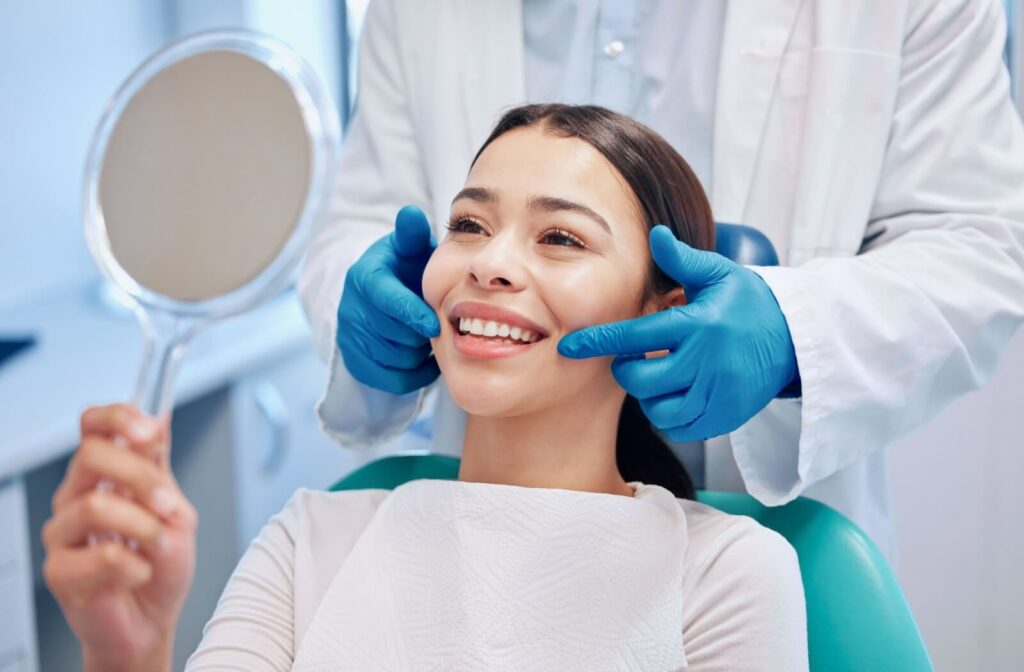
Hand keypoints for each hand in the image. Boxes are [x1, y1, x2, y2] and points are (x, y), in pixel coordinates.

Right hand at [43, 404, 196, 671]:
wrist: (151, 620)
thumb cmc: (160, 564)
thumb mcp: (174, 510)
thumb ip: (160, 469)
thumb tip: (159, 417)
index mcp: (104, 475)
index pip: (93, 426)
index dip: (117, 417)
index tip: (149, 431)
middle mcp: (77, 496)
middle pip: (90, 455)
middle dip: (140, 476)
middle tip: (168, 505)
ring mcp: (63, 533)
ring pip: (96, 506)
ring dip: (143, 527)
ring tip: (158, 546)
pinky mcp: (59, 571)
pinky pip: (102, 557)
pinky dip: (137, 566)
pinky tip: (140, 574)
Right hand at [337, 205, 441, 394]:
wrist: (381, 294)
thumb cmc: (405, 268)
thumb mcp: (409, 248)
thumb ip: (412, 234)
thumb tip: (411, 213)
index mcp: (364, 277)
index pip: (386, 301)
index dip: (412, 314)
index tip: (434, 324)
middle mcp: (350, 308)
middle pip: (394, 335)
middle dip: (421, 334)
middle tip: (439, 326)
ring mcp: (349, 337)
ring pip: (395, 359)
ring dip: (419, 353)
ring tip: (429, 338)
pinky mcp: (354, 361)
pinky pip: (391, 380)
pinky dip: (414, 374)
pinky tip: (424, 358)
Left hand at [558, 225, 798, 441]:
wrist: (795, 340)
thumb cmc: (748, 303)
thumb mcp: (720, 274)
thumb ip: (683, 260)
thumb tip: (655, 234)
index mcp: (698, 324)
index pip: (635, 336)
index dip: (598, 343)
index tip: (569, 347)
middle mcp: (706, 362)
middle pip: (640, 380)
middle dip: (627, 371)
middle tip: (636, 358)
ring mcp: (717, 393)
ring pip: (657, 409)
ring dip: (648, 395)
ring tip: (660, 375)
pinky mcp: (725, 417)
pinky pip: (680, 428)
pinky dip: (669, 416)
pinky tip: (676, 395)